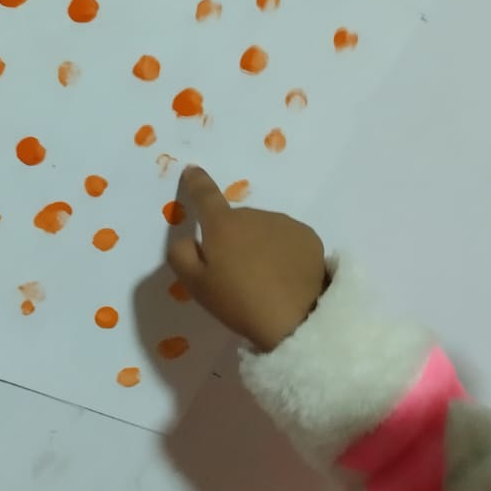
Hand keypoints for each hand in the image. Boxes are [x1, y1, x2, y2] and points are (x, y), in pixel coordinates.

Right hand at [167, 167, 326, 351]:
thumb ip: (181, 255)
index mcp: (223, 225)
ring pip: (263, 229)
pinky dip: (283, 251)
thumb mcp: (196, 286)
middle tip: (234, 271)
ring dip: (259, 244)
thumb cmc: (239, 303)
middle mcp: (255, 215)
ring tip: (262, 277)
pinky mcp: (309, 237)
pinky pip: (287, 238)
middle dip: (233, 237)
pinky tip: (284, 276)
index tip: (193, 171)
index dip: (196, 182)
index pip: (205, 195)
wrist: (296, 319)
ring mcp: (285, 223)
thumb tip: (186, 238)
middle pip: (236, 220)